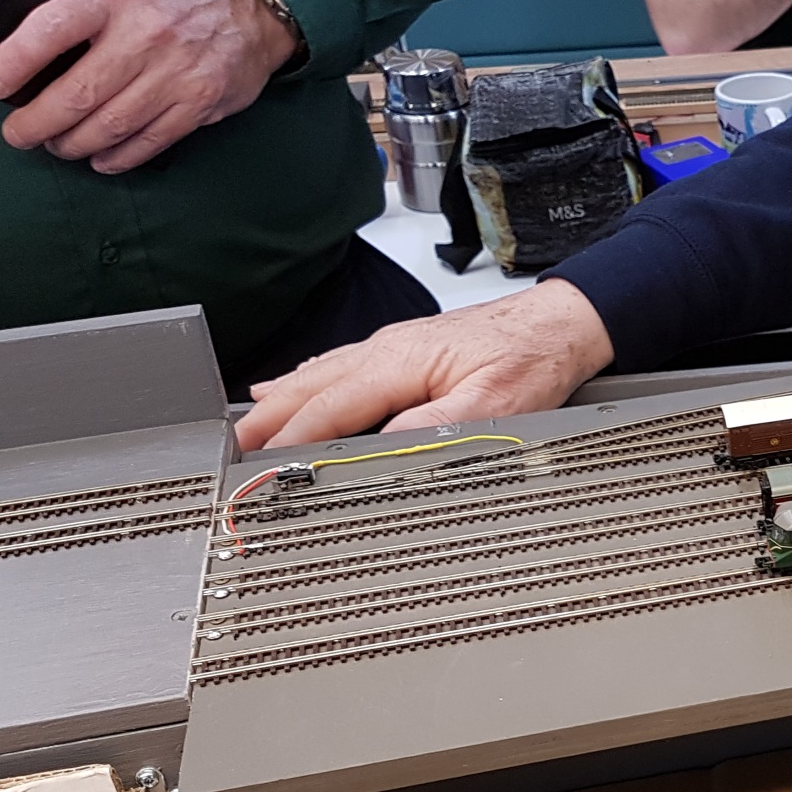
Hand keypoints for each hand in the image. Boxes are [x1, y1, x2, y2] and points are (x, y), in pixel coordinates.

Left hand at [0, 0, 297, 173]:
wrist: (252, 10)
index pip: (51, 29)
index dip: (14, 62)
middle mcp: (146, 34)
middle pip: (79, 93)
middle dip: (37, 122)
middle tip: (18, 133)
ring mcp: (176, 73)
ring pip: (111, 124)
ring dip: (73, 143)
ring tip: (56, 143)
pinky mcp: (199, 102)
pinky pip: (150, 140)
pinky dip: (118, 156)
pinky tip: (100, 156)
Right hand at [234, 279, 616, 451]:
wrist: (561, 323)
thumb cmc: (533, 360)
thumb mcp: (493, 408)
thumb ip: (433, 430)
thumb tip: (379, 448)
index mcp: (400, 363)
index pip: (329, 409)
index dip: (288, 441)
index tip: (257, 468)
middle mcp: (387, 349)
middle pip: (311, 387)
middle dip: (267, 419)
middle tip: (230, 450)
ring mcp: (393, 345)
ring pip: (320, 373)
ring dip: (280, 399)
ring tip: (245, 424)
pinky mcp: (405, 346)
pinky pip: (339, 362)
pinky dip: (305, 377)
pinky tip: (287, 382)